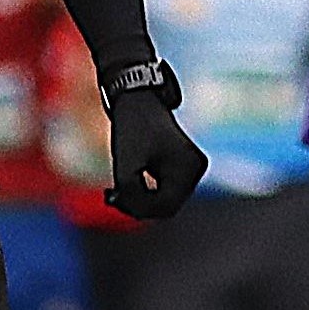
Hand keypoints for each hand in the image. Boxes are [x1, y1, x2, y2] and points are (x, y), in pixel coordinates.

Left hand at [101, 68, 206, 221]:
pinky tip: (127, 182)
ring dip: (142, 198)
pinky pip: (167, 187)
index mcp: (188, 168)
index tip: (112, 197)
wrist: (138, 97)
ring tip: (116, 190)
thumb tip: (138, 212)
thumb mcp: (125, 163)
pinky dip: (147, 188)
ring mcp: (192, 166)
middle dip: (139, 204)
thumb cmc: (132, 127)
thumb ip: (130, 193)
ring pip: (166, 198)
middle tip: (112, 196)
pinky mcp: (184, 164)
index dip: (138, 209)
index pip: (165, 206)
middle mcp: (196, 168)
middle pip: (168, 205)